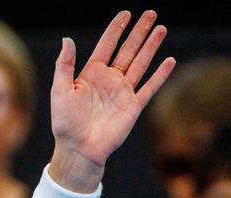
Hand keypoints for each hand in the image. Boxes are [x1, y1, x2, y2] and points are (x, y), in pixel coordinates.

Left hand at [49, 10, 173, 190]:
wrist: (78, 149)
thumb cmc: (65, 123)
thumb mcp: (60, 90)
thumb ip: (65, 65)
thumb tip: (67, 39)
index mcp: (91, 74)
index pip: (106, 45)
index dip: (116, 29)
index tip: (126, 14)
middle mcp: (109, 80)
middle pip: (127, 50)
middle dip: (139, 32)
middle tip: (150, 14)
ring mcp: (123, 92)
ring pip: (140, 64)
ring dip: (151, 47)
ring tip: (161, 29)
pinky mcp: (133, 107)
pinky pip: (149, 87)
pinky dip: (160, 75)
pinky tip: (169, 61)